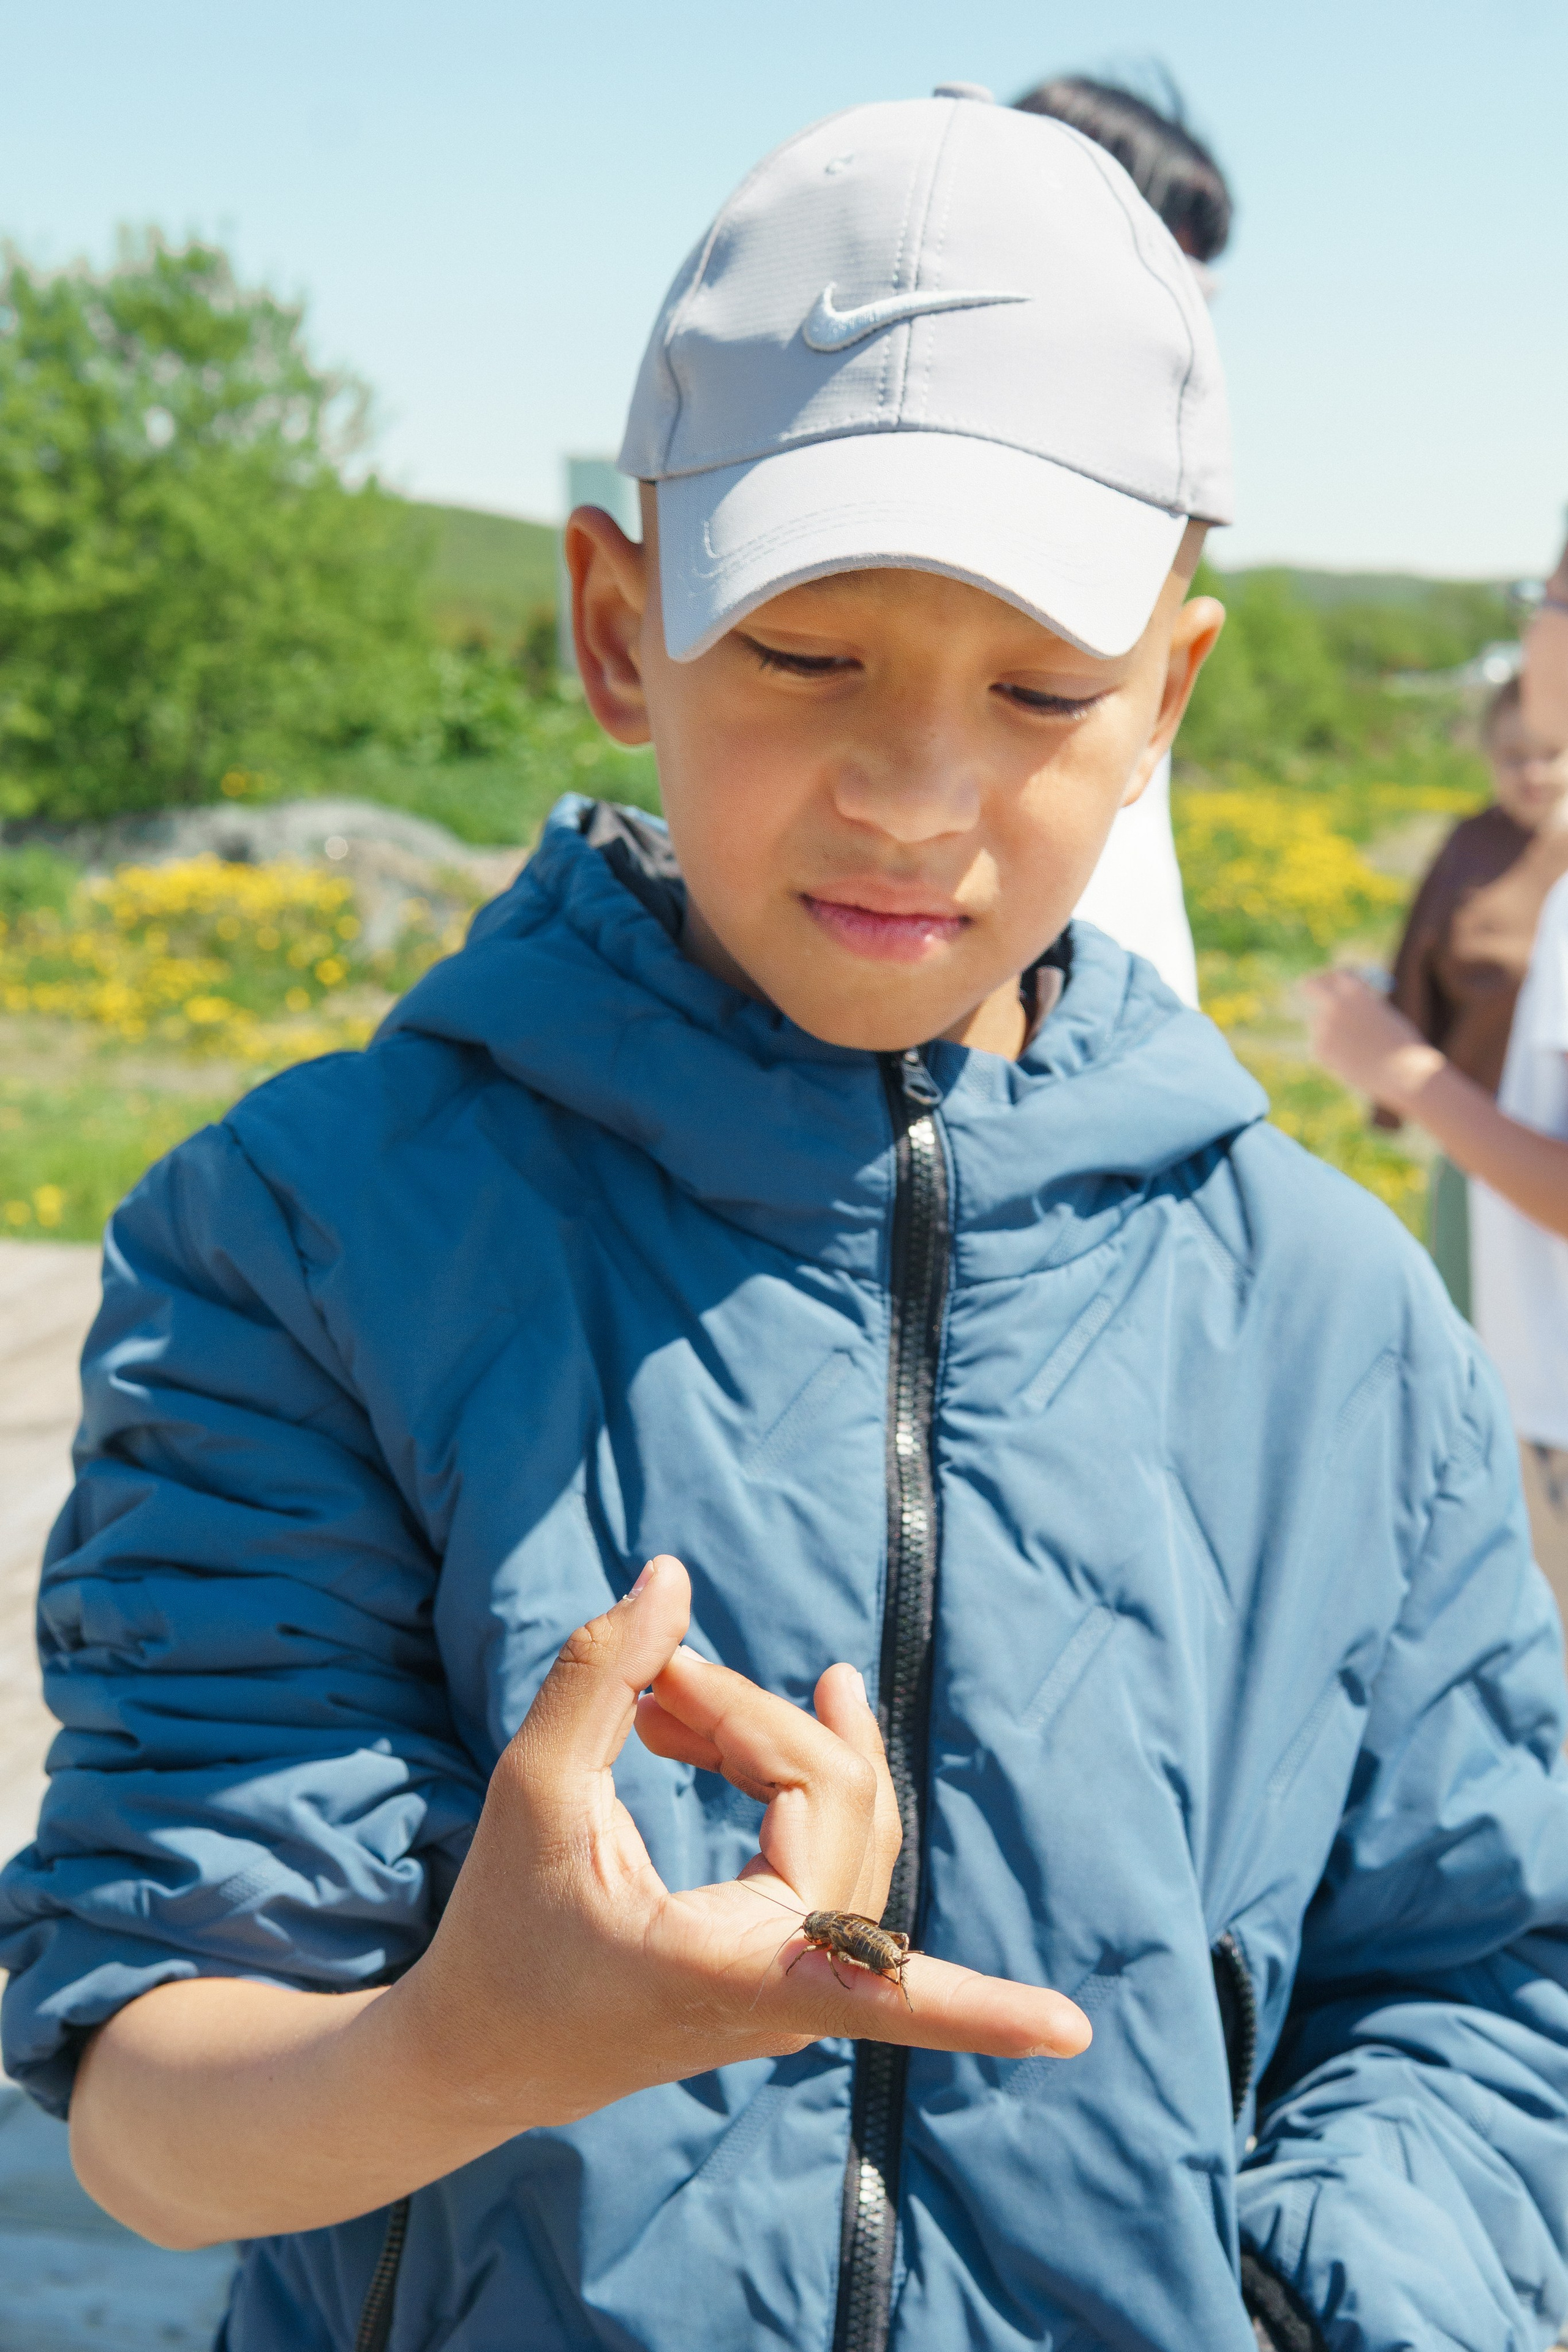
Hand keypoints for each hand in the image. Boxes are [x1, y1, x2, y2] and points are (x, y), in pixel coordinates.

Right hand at [392, 1555, 1089, 2133]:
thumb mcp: (532, 1792)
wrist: (481, 2045)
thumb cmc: (502, 1931)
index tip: (1078, 2033)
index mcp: (734, 1971)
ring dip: (771, 1734)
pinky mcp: (789, 1958)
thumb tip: (672, 1578)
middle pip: (835, 1797)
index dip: (987, 2011)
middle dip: (754, 1717)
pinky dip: (775, 1767)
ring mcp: (796, 1977)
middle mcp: (787, 1987)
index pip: (884, 1986)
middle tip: (659, 1678)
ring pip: (844, 1811)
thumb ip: (601, 1677)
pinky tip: (712, 1725)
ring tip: (674, 1688)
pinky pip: (829, 1839)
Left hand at [1302, 968, 1442, 1114]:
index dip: (1337, 979)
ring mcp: (1323, 1026)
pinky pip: (1321, 1043)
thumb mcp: (1384, 1014)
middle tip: (1321, 1000)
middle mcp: (1334, 1004)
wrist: (1403, 1074)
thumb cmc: (1402, 1044)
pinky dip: (1333, 1050)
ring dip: (1333, 1030)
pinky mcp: (1318, 1049)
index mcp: (1355, 990)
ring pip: (1319, 1021)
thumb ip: (1362, 1002)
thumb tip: (1347, 998)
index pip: (1336, 973)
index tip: (1338, 985)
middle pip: (1308, 985)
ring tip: (1361, 1049)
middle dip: (1313, 988)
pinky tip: (1354, 1062)